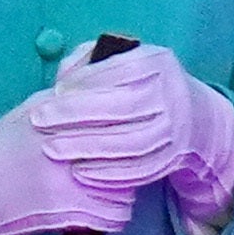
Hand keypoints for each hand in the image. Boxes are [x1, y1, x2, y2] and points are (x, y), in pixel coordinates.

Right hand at [0, 84, 126, 234]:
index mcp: (62, 114)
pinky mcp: (69, 210)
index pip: (118, 110)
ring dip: (126, 183)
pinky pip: (115, 214)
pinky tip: (101, 205)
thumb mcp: (37, 104)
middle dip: (134, 150)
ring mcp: (70, 179)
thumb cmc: (8, 144)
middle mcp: (69, 143)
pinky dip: (113, 212)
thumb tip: (100, 54)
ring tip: (113, 181)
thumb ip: (73, 86)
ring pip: (128, 182)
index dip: (133, 117)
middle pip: (128, 145)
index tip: (136, 125)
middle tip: (131, 155)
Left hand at [23, 41, 233, 220]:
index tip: (57, 89)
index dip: (87, 81)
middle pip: (124, 106)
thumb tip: (64, 76)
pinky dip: (107, 172)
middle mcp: (173, 95)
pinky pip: (138, 169)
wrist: (193, 117)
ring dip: (87, 147)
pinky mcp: (171, 158)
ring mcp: (175, 130)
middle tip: (40, 118)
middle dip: (77, 114)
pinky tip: (78, 170)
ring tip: (52, 148)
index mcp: (160, 63)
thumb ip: (92, 62)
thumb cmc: (142, 86)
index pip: (122, 70)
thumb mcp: (126, 62)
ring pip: (130, 142)